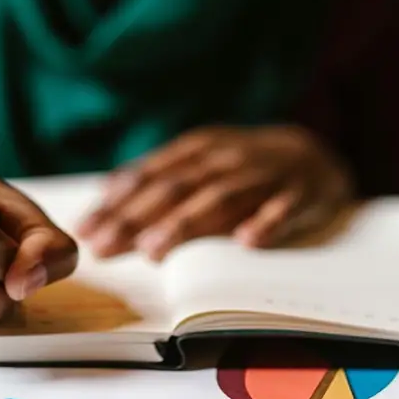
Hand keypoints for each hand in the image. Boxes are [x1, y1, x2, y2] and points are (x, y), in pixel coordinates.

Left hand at [75, 126, 351, 261]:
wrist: (312, 153)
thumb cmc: (242, 164)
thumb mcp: (200, 158)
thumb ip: (158, 174)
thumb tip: (106, 193)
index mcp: (199, 148)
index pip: (150, 176)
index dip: (116, 202)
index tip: (86, 228)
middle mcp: (226, 157)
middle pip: (176, 188)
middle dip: (136, 218)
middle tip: (105, 246)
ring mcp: (263, 174)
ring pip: (221, 198)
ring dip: (185, 223)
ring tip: (153, 249)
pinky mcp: (300, 192)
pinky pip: (283, 208)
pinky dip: (266, 223)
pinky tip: (247, 242)